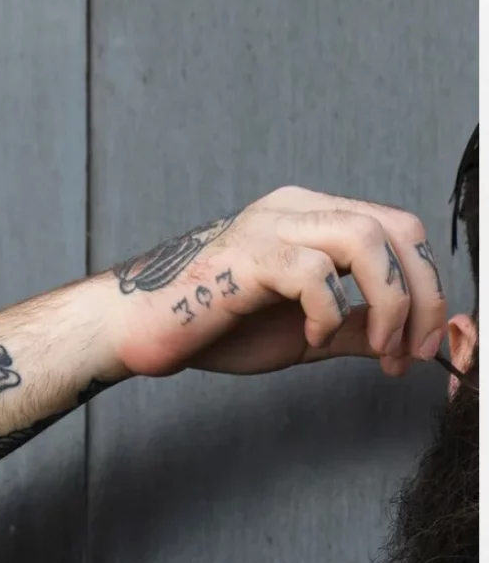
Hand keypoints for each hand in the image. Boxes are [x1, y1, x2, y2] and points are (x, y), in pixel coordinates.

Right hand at [102, 186, 446, 379]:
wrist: (135, 328)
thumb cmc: (207, 326)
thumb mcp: (302, 332)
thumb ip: (353, 329)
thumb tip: (405, 342)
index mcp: (311, 219)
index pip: (399, 230)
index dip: (427, 287)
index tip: (421, 346)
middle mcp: (295, 210)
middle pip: (396, 228)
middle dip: (423, 296)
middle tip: (415, 352)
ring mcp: (270, 227)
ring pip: (366, 239)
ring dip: (390, 303)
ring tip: (379, 349)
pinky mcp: (247, 257)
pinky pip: (314, 274)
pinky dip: (328, 313)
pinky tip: (310, 337)